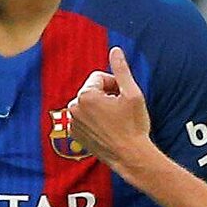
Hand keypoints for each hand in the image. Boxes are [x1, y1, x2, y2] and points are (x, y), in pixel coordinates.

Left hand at [66, 47, 151, 168]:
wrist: (130, 156)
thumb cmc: (133, 126)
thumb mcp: (132, 93)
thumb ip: (121, 70)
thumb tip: (115, 50)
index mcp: (85, 96)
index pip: (99, 78)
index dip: (115, 85)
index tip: (123, 98)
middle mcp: (74, 109)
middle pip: (92, 90)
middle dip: (106, 95)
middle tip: (121, 110)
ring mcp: (72, 123)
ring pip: (88, 104)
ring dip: (101, 107)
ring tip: (115, 120)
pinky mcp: (74, 135)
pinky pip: (84, 118)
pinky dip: (94, 120)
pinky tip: (108, 129)